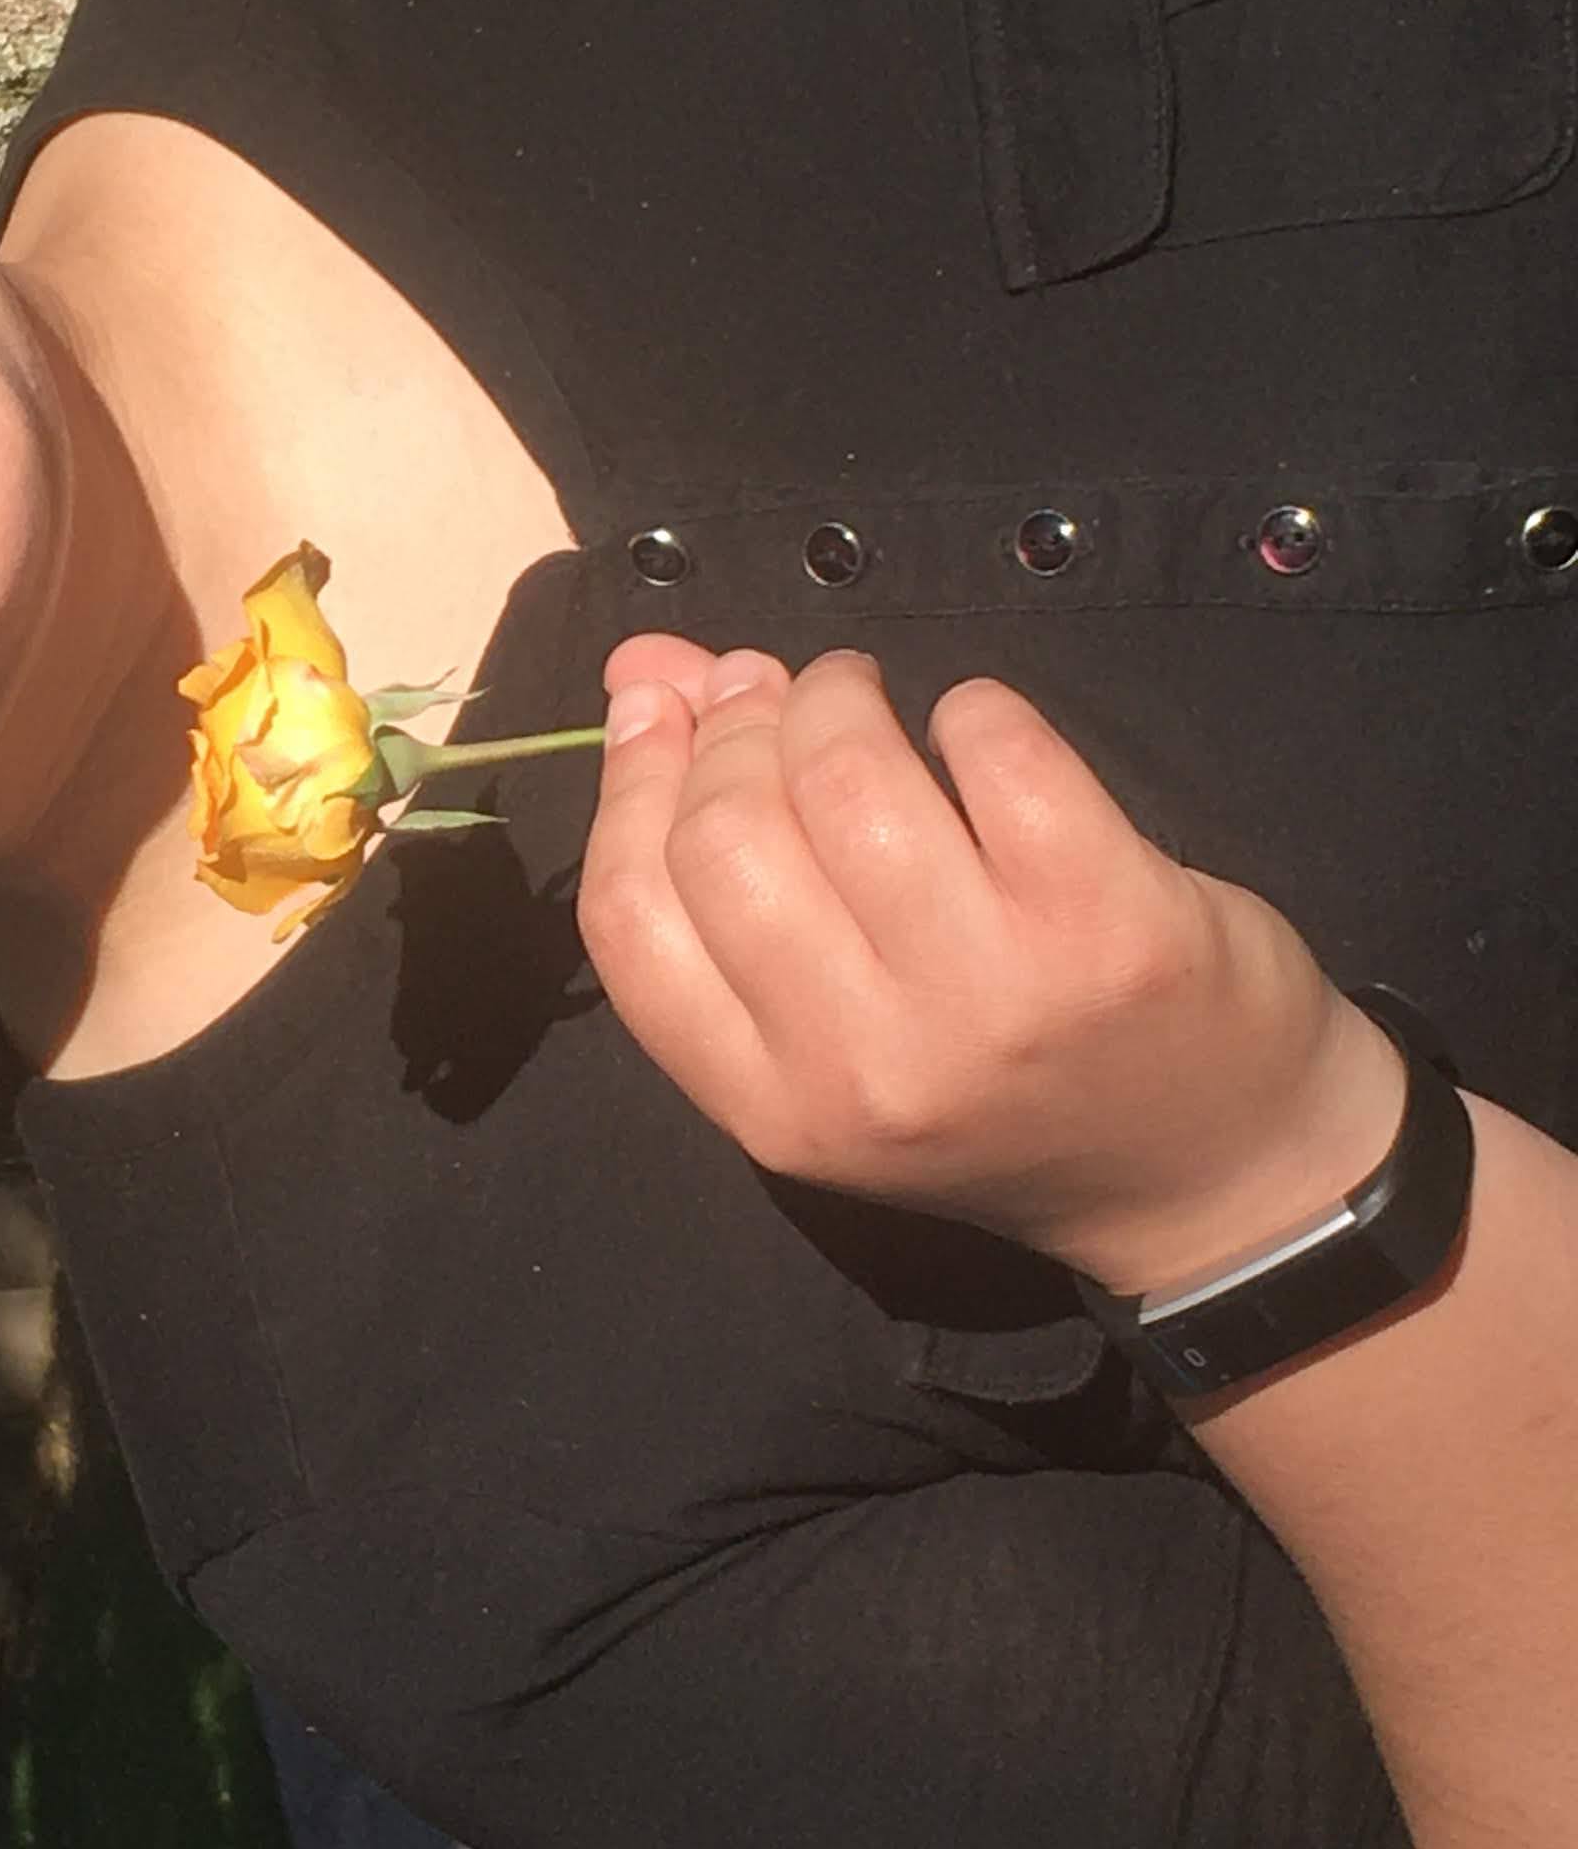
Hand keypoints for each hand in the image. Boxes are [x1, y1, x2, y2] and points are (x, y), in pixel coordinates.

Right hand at [575, 640, 1403, 1292]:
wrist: (1218, 1175)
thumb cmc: (1000, 1090)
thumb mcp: (839, 1032)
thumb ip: (715, 874)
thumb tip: (643, 672)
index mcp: (774, 1107)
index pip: (631, 913)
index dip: (632, 782)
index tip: (664, 712)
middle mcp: (865, 1066)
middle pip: (723, 834)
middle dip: (738, 727)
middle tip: (783, 700)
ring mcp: (988, 996)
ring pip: (844, 778)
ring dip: (841, 696)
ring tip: (865, 697)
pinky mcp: (1104, 924)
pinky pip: (994, 750)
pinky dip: (973, 709)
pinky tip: (980, 734)